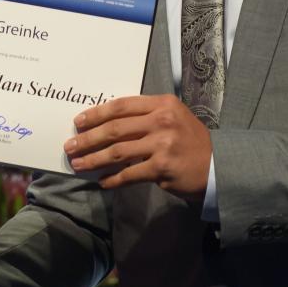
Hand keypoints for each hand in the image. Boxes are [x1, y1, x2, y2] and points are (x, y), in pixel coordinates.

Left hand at [63, 94, 211, 198]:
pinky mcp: (161, 167)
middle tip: (70, 146)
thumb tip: (107, 124)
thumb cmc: (191, 142)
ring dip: (93, 159)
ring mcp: (162, 144)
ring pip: (117, 151)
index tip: (79, 122)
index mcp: (162, 104)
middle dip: (88, 138)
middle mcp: (162, 121)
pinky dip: (113, 179)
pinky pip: (129, 173)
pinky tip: (102, 182)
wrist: (217, 166)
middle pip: (115, 128)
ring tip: (78, 164)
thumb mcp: (172, 118)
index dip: (97, 114)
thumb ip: (145, 116)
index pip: (122, 106)